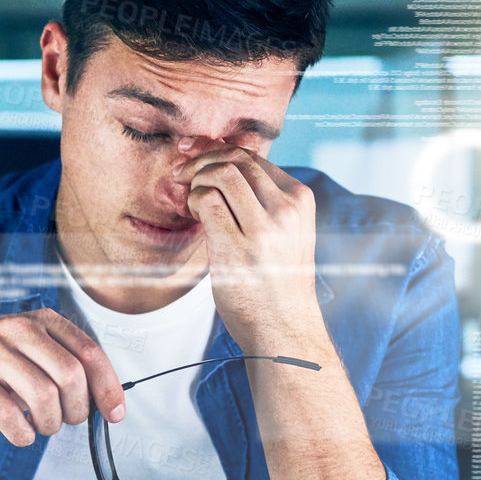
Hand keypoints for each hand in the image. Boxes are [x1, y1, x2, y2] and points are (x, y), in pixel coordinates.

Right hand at [0, 308, 125, 446]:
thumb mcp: (29, 355)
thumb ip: (65, 367)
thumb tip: (106, 400)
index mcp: (38, 321)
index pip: (88, 352)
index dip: (108, 387)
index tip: (114, 414)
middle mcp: (15, 328)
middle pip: (69, 375)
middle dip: (77, 409)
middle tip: (68, 422)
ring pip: (42, 395)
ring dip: (50, 424)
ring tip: (42, 428)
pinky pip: (7, 413)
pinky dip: (22, 433)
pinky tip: (21, 433)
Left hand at [181, 147, 320, 339]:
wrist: (283, 327)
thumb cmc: (276, 281)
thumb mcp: (285, 232)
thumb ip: (263, 200)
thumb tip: (220, 163)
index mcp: (299, 199)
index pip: (253, 156)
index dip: (217, 151)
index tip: (194, 156)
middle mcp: (285, 208)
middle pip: (236, 158)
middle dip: (201, 159)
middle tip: (181, 173)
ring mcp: (263, 228)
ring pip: (221, 173)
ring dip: (196, 179)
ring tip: (190, 199)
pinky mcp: (237, 246)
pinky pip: (207, 200)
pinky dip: (193, 201)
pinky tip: (193, 216)